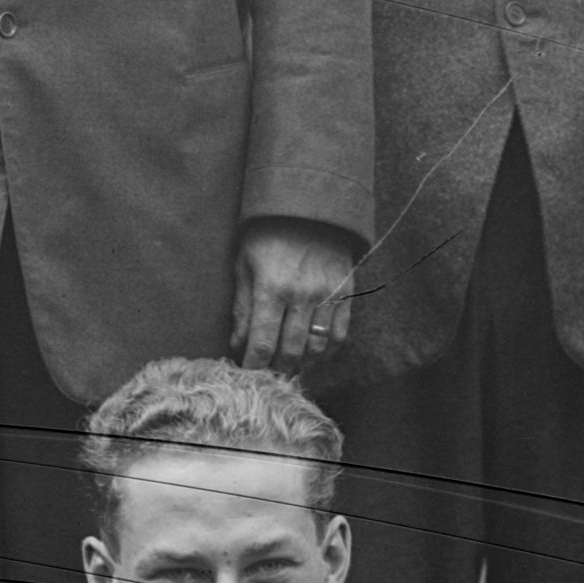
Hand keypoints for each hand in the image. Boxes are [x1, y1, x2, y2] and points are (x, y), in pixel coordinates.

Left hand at [232, 218, 359, 369]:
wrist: (309, 206)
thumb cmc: (267, 235)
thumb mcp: (244, 265)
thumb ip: (242, 308)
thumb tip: (238, 345)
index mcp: (272, 288)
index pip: (262, 343)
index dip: (253, 366)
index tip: (245, 375)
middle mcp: (302, 295)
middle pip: (290, 351)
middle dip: (275, 369)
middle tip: (265, 376)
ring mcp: (328, 295)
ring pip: (316, 348)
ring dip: (301, 364)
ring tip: (287, 367)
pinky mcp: (346, 293)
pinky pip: (339, 335)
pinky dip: (326, 352)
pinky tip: (313, 355)